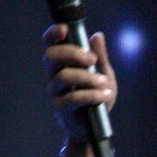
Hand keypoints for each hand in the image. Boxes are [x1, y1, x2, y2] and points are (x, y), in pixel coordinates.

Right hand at [42, 24, 117, 145]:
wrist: (96, 127)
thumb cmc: (97, 96)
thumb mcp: (103, 74)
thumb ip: (100, 57)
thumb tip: (97, 36)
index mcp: (63, 63)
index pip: (50, 45)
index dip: (53, 34)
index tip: (64, 29)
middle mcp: (54, 75)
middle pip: (51, 56)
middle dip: (73, 54)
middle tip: (92, 60)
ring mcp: (56, 91)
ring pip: (64, 76)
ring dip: (87, 77)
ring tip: (105, 82)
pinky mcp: (61, 107)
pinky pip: (73, 98)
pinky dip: (92, 95)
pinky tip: (105, 95)